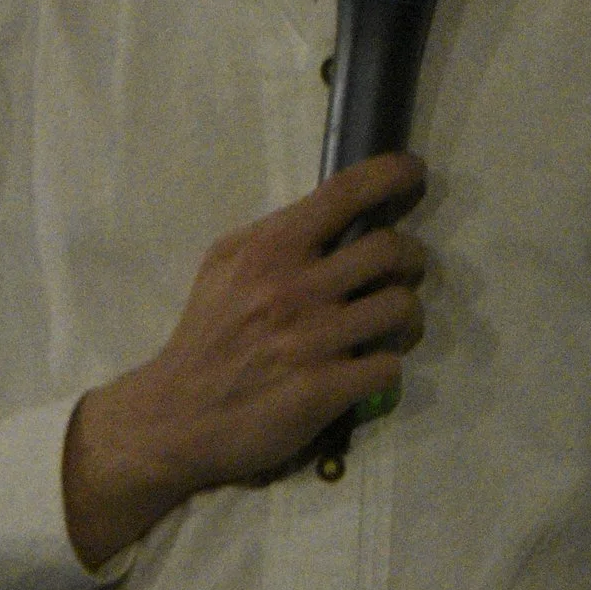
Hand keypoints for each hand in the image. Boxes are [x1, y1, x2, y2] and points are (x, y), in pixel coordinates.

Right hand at [61, 154, 427, 567]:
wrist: (177, 416)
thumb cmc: (206, 334)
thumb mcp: (222, 266)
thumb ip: (273, 237)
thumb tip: (333, 212)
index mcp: (270, 248)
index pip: (344, 192)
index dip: (391, 174)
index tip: (413, 174)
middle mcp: (294, 287)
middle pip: (392, 249)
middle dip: (413, 258)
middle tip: (406, 272)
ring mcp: (312, 340)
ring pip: (402, 307)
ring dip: (408, 316)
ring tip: (393, 324)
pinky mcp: (325, 389)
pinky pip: (389, 365)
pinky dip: (387, 365)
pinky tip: (370, 366)